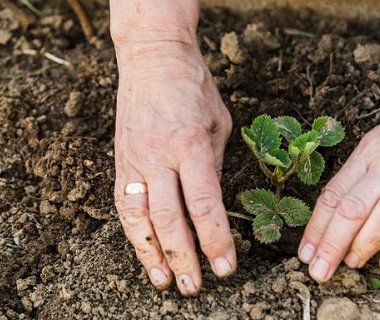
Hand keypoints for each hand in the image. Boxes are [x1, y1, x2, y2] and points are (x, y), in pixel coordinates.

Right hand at [113, 41, 235, 294]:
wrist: (154, 59)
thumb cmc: (195, 89)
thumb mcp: (218, 124)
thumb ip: (214, 165)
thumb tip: (213, 202)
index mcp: (190, 146)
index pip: (205, 205)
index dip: (216, 240)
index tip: (226, 266)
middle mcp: (159, 158)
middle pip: (170, 220)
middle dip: (184, 257)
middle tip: (195, 286)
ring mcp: (135, 160)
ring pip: (139, 218)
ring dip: (151, 254)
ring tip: (163, 281)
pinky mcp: (121, 161)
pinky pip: (124, 203)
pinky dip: (133, 232)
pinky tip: (144, 251)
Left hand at [298, 65, 379, 281]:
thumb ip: (360, 171)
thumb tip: (336, 207)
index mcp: (369, 151)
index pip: (333, 194)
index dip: (315, 227)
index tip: (304, 252)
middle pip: (351, 209)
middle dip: (330, 245)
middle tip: (318, 271)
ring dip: (362, 246)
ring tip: (348, 265)